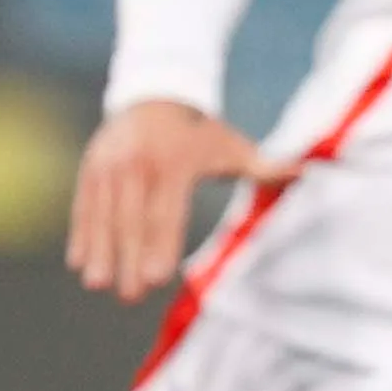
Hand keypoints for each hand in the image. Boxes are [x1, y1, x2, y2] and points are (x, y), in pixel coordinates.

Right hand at [69, 95, 266, 297]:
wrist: (156, 94)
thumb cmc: (202, 134)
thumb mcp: (233, 147)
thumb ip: (267, 167)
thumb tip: (311, 174)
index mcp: (175, 163)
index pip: (166, 211)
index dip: (160, 245)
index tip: (158, 278)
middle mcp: (138, 163)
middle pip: (132, 218)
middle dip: (128, 258)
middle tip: (129, 296)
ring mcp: (110, 164)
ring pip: (102, 214)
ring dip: (99, 251)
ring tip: (99, 285)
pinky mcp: (90, 167)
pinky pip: (84, 204)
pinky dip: (81, 233)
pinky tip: (79, 264)